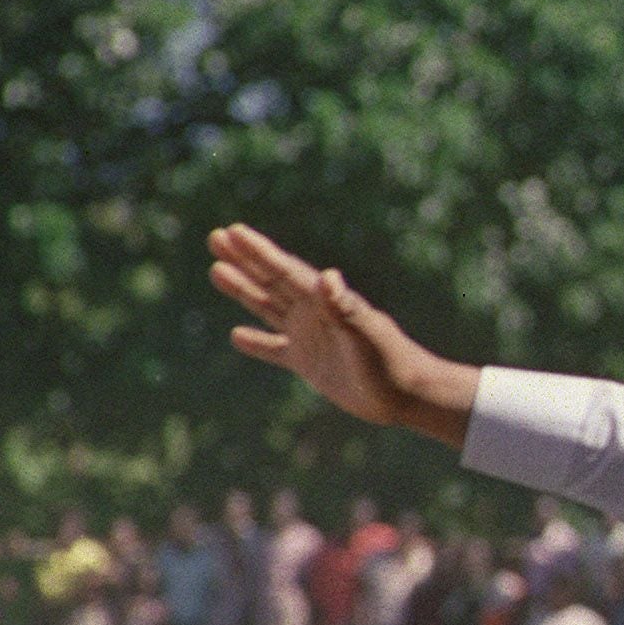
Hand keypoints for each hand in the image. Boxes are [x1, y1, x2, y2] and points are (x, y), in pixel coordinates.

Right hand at [207, 225, 478, 444]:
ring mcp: (311, 337)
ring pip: (269, 308)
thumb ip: (344, 307)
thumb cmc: (390, 361)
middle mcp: (315, 313)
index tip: (232, 231)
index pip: (285, 270)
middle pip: (272, 281)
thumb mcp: (365, 333)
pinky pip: (276, 349)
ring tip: (217, 270)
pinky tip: (237, 335)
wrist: (408, 394)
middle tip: (215, 237)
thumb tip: (327, 276)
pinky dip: (257, 343)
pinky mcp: (310, 363)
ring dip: (244, 290)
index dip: (258, 251)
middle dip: (244, 260)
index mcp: (326, 301)